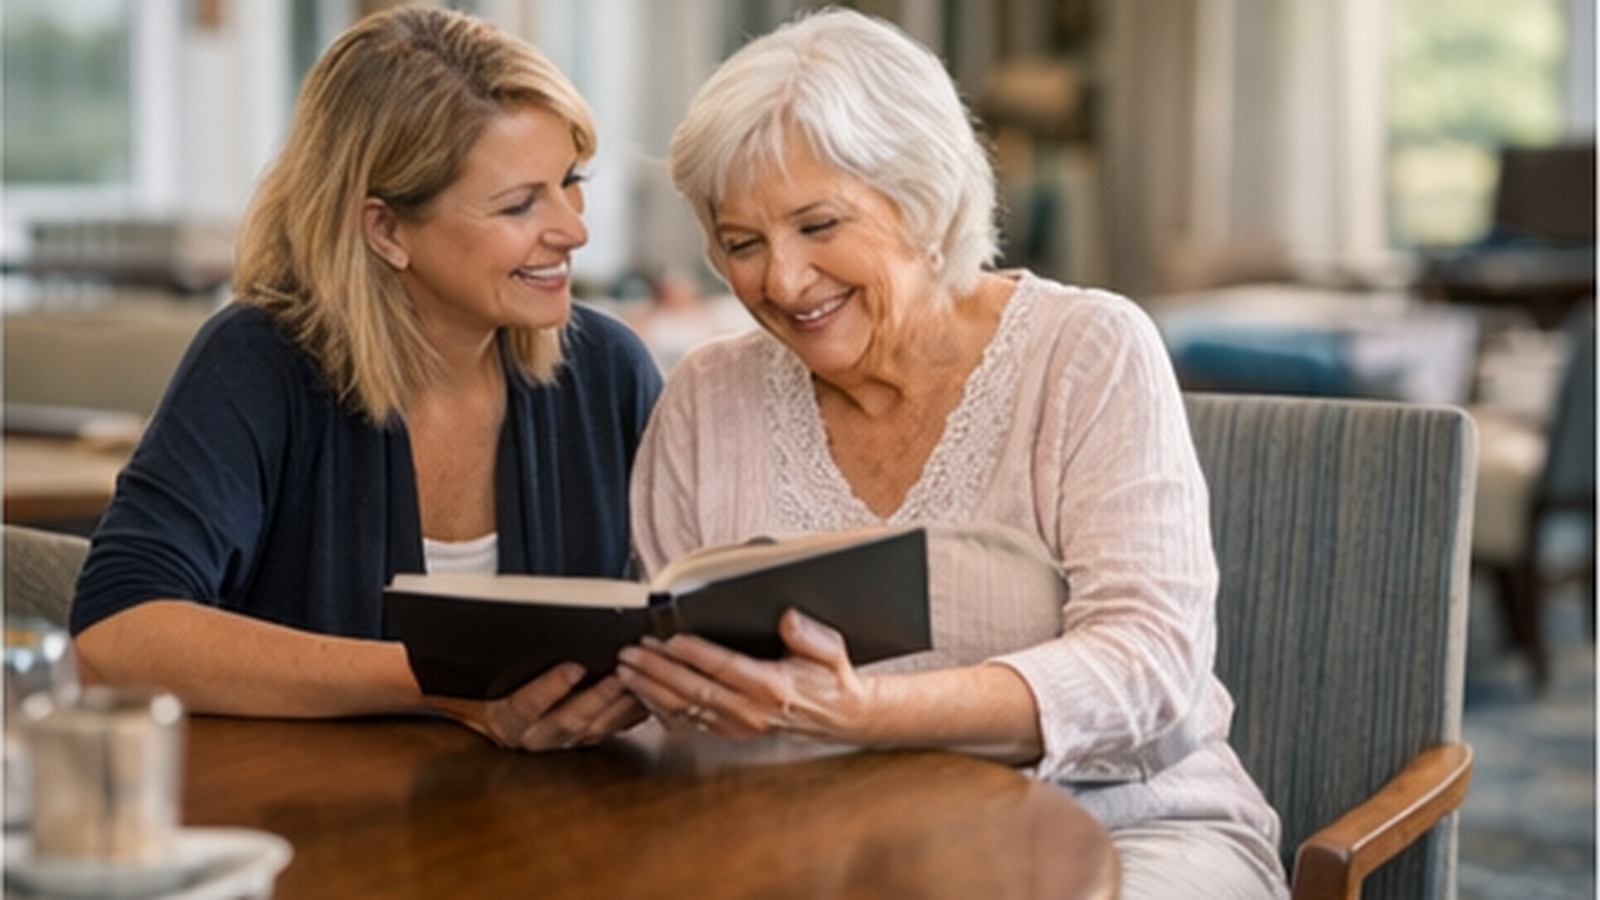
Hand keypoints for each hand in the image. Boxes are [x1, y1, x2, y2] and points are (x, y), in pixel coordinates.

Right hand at [427, 663, 646, 750]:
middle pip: (570, 720)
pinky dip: (634, 711)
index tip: (573, 668)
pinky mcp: (588, 739)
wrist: (494, 712)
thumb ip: (509, 651)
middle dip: (599, 696)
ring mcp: (564, 741)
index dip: (550, 688)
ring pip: (598, 728)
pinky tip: (650, 692)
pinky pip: (616, 729)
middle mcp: (536, 736)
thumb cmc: (496, 682)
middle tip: (621, 671)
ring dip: (622, 703)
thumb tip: (517, 616)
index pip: (527, 705)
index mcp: (509, 718)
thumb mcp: (496, 666)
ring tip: (642, 678)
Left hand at [616, 609, 868, 741]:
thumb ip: (809, 635)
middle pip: (693, 690)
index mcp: (772, 687)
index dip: (693, 653)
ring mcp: (737, 726)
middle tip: (631, 652)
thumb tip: (787, 618)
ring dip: (650, 689)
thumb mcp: (830, 650)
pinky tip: (642, 694)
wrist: (838, 717)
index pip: (724, 667)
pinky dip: (660, 709)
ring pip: (684, 709)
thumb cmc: (829, 678)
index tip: (668, 638)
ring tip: (626, 671)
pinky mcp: (729, 732)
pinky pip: (687, 722)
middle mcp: (750, 711)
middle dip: (657, 670)